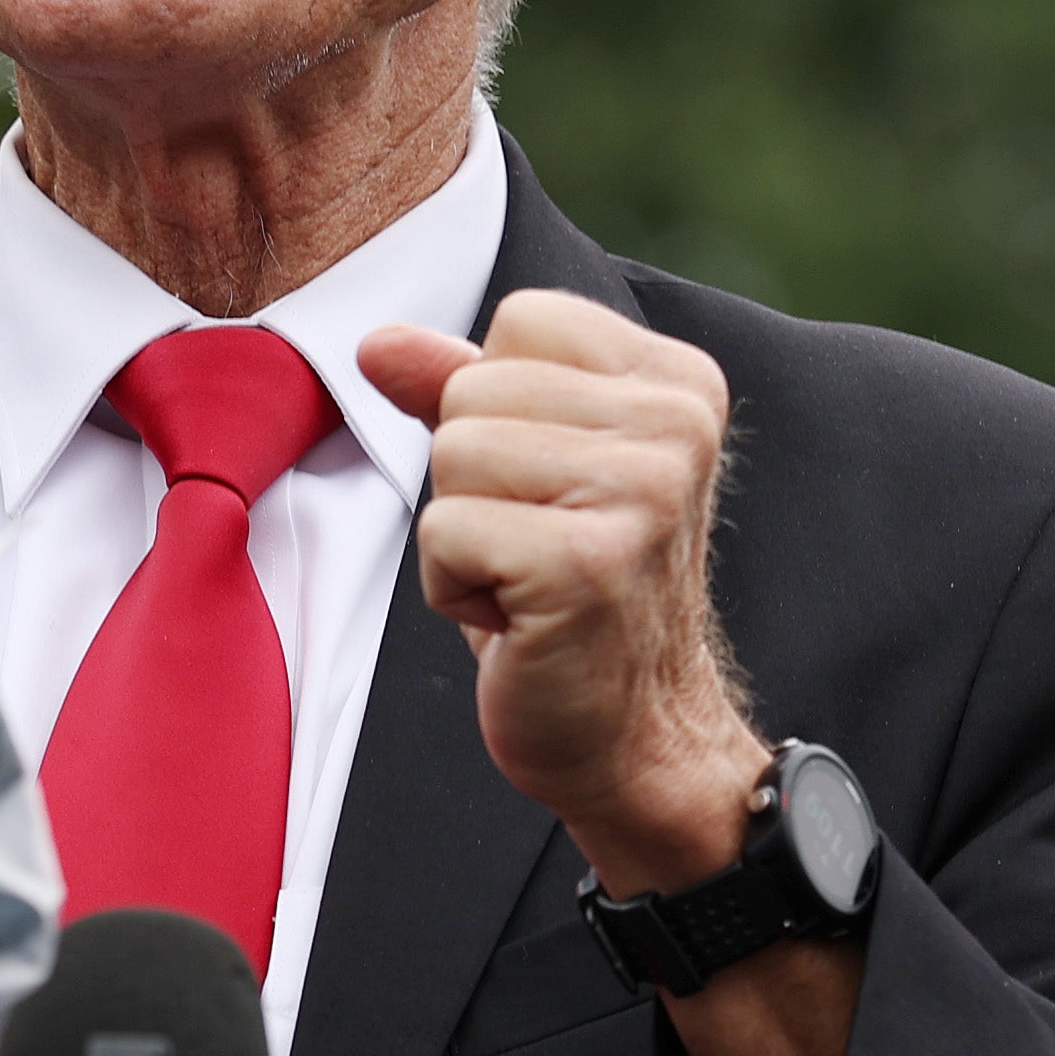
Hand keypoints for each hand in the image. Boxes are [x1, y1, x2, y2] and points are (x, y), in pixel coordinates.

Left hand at [358, 292, 768, 894]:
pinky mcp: (589, 563)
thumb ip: (457, 387)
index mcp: (677, 383)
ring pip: (454, 454)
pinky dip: (453, 586)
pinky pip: (444, 529)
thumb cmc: (575, 596)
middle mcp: (677, 426)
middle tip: (534, 547)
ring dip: (461, 534)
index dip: (499, 408)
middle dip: (471, 479)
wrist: (633, 736)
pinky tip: (517, 621)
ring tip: (526, 582)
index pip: (522, 318)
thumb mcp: (523, 469)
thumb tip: (376, 341)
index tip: (550, 487)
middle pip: (475, 389)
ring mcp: (643, 493)